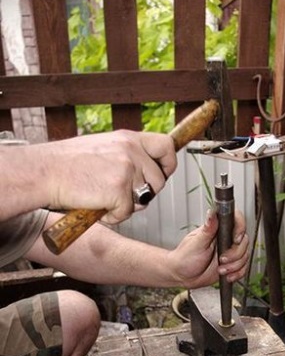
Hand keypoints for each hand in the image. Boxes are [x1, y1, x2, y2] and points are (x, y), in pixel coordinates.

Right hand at [40, 130, 176, 222]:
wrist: (46, 172)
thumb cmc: (69, 164)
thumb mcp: (104, 148)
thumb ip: (127, 155)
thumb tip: (148, 171)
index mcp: (129, 138)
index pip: (166, 146)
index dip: (168, 164)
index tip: (162, 174)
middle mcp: (131, 151)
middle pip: (159, 182)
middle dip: (144, 194)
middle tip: (120, 195)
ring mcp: (126, 170)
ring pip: (143, 200)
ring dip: (126, 206)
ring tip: (103, 197)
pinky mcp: (119, 190)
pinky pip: (126, 214)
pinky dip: (111, 216)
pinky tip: (95, 205)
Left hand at [169, 209, 248, 288]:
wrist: (182, 276)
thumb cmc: (185, 258)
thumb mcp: (196, 243)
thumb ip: (208, 228)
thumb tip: (212, 212)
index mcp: (217, 230)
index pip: (236, 221)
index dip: (240, 229)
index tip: (235, 240)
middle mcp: (225, 239)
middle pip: (243, 241)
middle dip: (235, 254)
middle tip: (221, 259)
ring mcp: (229, 252)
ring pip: (245, 255)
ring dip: (235, 266)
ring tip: (220, 269)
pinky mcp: (231, 264)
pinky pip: (243, 267)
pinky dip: (237, 273)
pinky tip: (227, 275)